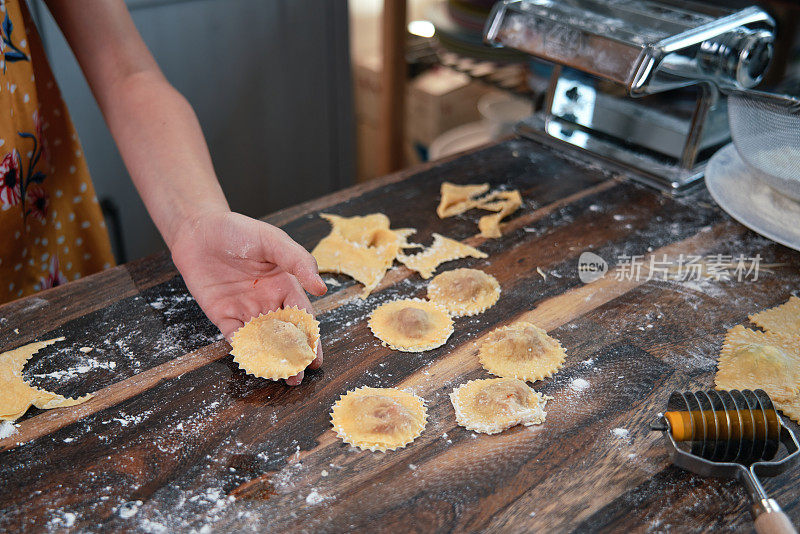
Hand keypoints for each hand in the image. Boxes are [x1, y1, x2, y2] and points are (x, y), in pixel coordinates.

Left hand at [169, 210, 326, 384]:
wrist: (198, 229)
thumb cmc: (239, 230)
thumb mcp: (273, 241)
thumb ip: (298, 261)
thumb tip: (322, 288)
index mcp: (284, 285)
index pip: (301, 317)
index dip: (309, 338)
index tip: (315, 357)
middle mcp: (267, 301)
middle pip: (284, 334)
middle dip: (293, 356)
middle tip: (299, 376)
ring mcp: (245, 310)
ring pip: (262, 340)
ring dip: (271, 359)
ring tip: (280, 377)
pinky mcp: (222, 315)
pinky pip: (235, 338)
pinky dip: (244, 352)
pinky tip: (253, 365)